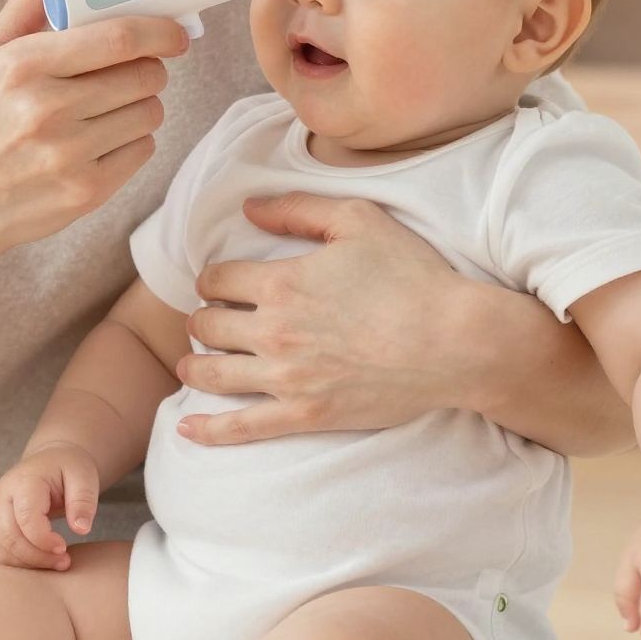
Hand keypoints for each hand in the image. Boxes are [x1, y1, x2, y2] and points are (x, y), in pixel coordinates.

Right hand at [0, 0, 190, 278]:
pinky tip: (101, 139)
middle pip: (144, 75)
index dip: (159, 31)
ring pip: (150, 112)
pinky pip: (144, 150)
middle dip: (150, 67)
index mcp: (22, 66)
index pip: (118, 38)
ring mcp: (68, 155)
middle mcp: (45, 110)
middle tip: (132, 70)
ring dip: (142, 104)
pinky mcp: (86, 192)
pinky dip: (133, 140)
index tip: (174, 32)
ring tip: (109, 106)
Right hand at [0, 441, 99, 570]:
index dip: (43, 540)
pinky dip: (16, 563)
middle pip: (9, 536)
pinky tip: (39, 561)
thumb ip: (83, 501)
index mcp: (25, 481)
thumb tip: (81, 529)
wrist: (49, 462)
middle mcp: (2, 495)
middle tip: (63, 562)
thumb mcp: (84, 476)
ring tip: (53, 563)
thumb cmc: (67, 469)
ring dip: (26, 563)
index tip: (64, 549)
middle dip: (37, 556)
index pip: (26, 518)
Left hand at [171, 192, 474, 445]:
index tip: (219, 284)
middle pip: (208, 327)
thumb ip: (298, 209)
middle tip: (209, 321)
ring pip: (214, 375)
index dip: (212, 279)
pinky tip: (187, 430)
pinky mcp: (306, 415)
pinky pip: (243, 428)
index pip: (217, 280)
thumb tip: (248, 208)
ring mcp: (287, 378)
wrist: (454, 341)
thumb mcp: (357, 220)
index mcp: (281, 282)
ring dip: (193, 367)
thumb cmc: (412, 276)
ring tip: (190, 364)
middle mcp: (274, 332)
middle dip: (201, 320)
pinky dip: (208, 431)